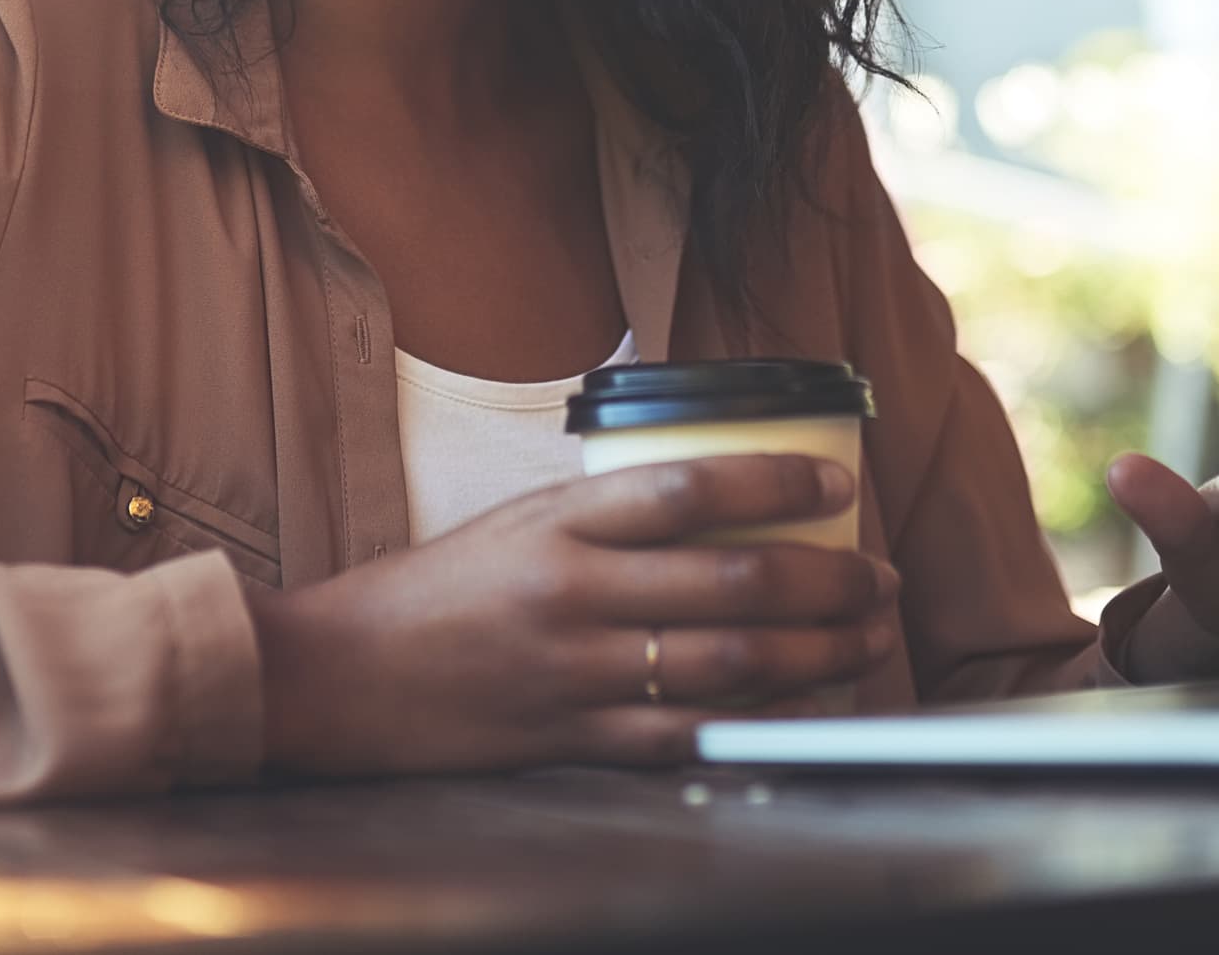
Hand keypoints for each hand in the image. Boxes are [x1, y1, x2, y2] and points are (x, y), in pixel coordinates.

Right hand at [242, 455, 898, 774]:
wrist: (338, 676)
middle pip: (733, 578)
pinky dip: (759, 721)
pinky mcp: (572, 739)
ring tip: (864, 638)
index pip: (690, 486)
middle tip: (879, 577)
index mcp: (556, 520)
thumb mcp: (515, 521)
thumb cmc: (433, 592)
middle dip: (828, 580)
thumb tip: (720, 500)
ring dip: (816, 651)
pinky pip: (690, 733)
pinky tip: (802, 706)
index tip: (837, 479)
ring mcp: (575, 672)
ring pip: (729, 660)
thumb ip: (605, 515)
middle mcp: (572, 592)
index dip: (778, 479)